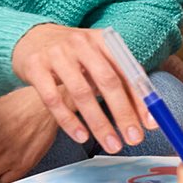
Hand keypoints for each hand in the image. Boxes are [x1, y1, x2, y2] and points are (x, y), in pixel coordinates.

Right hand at [11, 24, 149, 152]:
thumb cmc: (74, 56)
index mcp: (103, 40)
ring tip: (112, 144)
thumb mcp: (98, 59)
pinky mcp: (36, 67)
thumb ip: (121, 82)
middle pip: (107, 81)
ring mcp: (57, 54)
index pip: (128, 71)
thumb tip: (147, 116)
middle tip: (134, 139)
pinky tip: (81, 136)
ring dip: (99, 123)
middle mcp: (82, 44)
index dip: (141, 99)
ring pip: (81, 93)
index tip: (151, 124)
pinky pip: (53, 98)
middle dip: (123, 113)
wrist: (31, 38)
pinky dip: (69, 120)